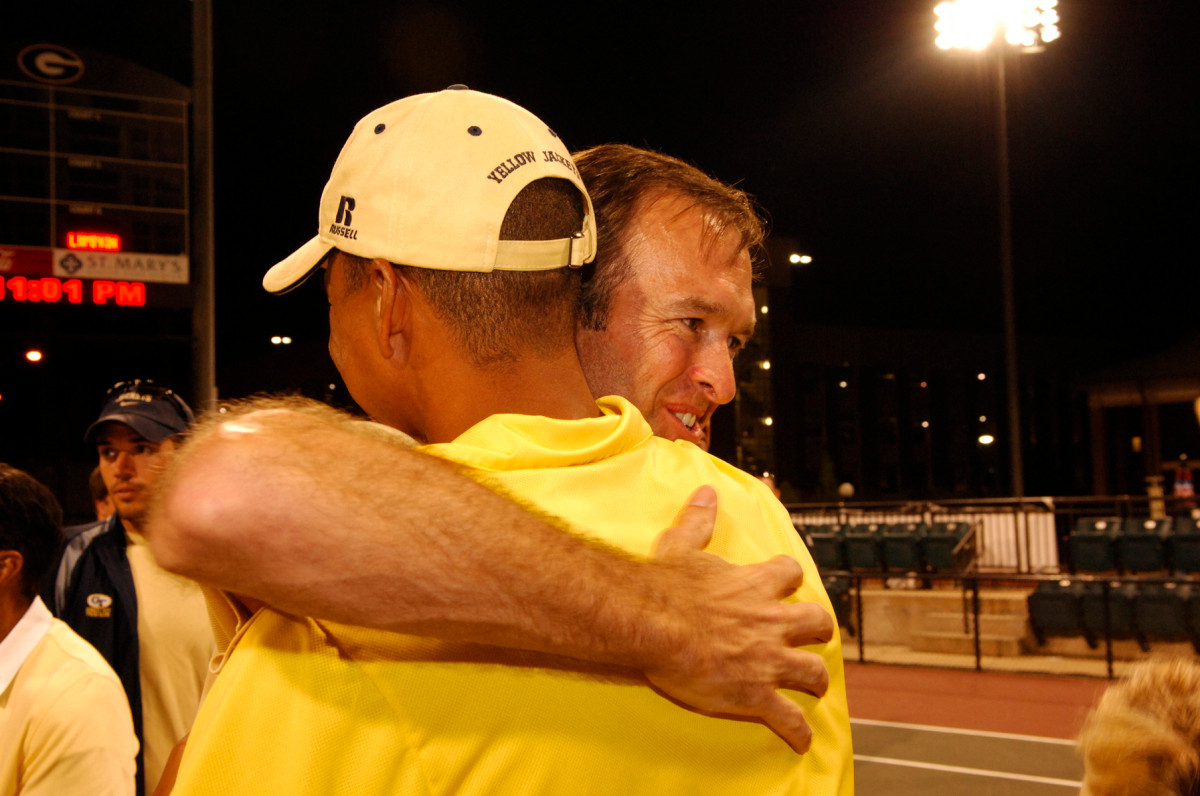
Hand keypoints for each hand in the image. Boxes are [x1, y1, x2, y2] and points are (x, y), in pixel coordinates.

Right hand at [642, 485, 832, 752]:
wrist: (657, 625)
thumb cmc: (666, 587)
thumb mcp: (681, 545)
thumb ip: (698, 520)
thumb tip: (705, 492)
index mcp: (755, 585)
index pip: (789, 573)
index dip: (789, 578)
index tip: (786, 581)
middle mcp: (771, 621)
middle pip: (817, 621)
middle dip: (819, 628)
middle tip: (813, 635)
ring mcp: (768, 660)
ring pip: (812, 671)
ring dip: (815, 679)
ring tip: (814, 687)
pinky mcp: (757, 694)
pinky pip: (788, 718)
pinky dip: (797, 731)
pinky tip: (800, 740)